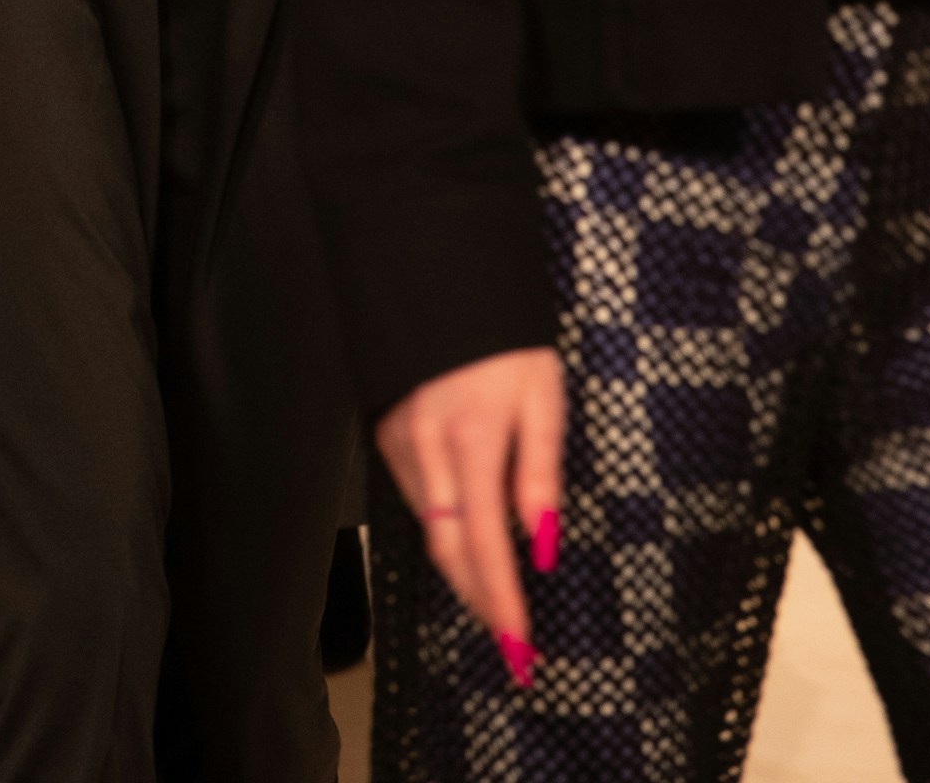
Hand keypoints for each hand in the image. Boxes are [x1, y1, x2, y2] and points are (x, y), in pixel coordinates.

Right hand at [376, 348, 563, 682]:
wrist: (439, 284)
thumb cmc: (504, 339)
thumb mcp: (542, 397)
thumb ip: (541, 475)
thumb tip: (543, 546)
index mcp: (472, 441)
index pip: (485, 544)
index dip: (501, 601)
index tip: (520, 645)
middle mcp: (427, 449)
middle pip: (448, 549)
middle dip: (479, 600)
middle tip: (510, 643)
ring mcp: (400, 442)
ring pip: (429, 525)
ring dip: (461, 566)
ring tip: (496, 596)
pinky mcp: (387, 434)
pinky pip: (416, 496)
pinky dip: (442, 525)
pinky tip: (465, 535)